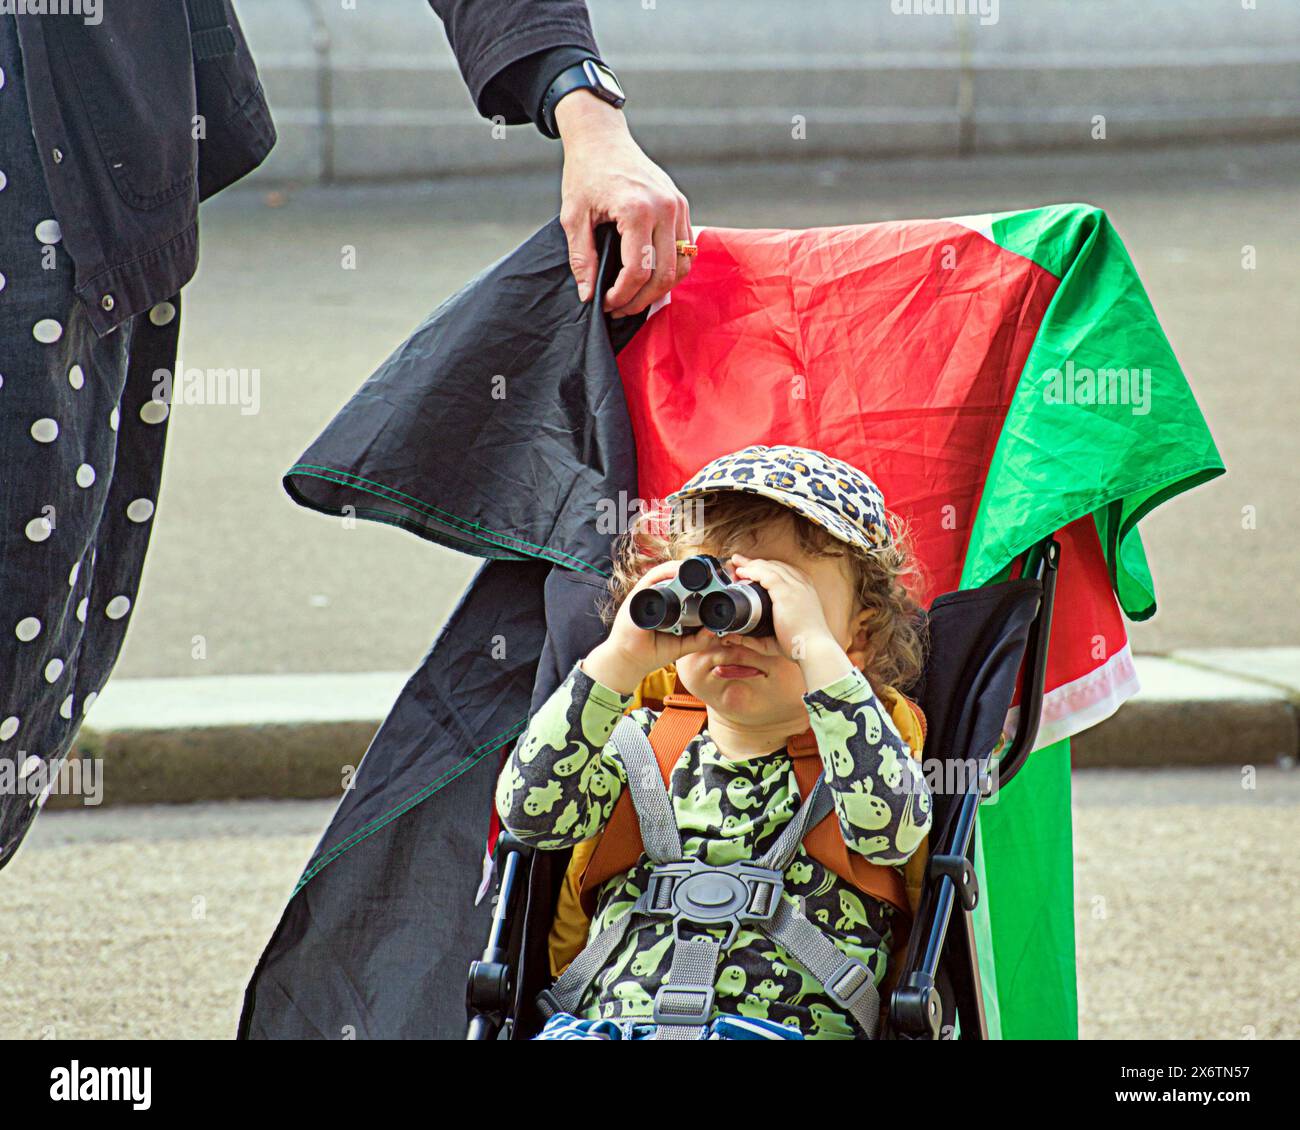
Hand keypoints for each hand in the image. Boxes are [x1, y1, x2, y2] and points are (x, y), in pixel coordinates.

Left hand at [556, 92, 691, 317]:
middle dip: (641, 300)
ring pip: (682, 266)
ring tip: (634, 296)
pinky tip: (647, 275)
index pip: (638, 271)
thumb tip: (588, 295)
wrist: (602, 137)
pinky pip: (686, 249)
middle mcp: (665, 208)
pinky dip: (670, 268)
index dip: (621, 296)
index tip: (605, 303)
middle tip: (619, 307)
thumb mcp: (573, 217)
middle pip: (665, 275)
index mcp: (637, 209)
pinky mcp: (682, 205)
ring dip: (660, 289)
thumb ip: (582, 258)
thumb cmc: (585, 172)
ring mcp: (678, 206)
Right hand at [581, 560, 711, 694]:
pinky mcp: (637, 595)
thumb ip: (699, 639)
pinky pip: (652, 577)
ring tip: (700, 569)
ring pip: (665, 573)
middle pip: (676, 578)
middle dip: (694, 574)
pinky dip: (665, 571)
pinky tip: (679, 569)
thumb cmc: (651, 652)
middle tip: (712, 575)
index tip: (716, 584)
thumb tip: (716, 628)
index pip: (683, 589)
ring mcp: (646, 595)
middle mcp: (656, 598)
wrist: (628, 660)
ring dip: (682, 569)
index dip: (699, 584)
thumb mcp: (681, 646)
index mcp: (667, 607)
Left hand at [729, 554, 854, 689]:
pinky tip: (741, 572)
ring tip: (736, 563)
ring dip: (751, 564)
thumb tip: (734, 637)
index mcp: (805, 591)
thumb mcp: (777, 637)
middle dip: (756, 563)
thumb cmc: (799, 646)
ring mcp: (795, 587)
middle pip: (776, 566)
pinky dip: (752, 571)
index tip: (750, 570)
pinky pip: (767, 575)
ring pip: (770, 567)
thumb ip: (755, 637)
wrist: (814, 650)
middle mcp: (802, 585)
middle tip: (738, 562)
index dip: (766, 568)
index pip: (784, 571)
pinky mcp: (787, 592)